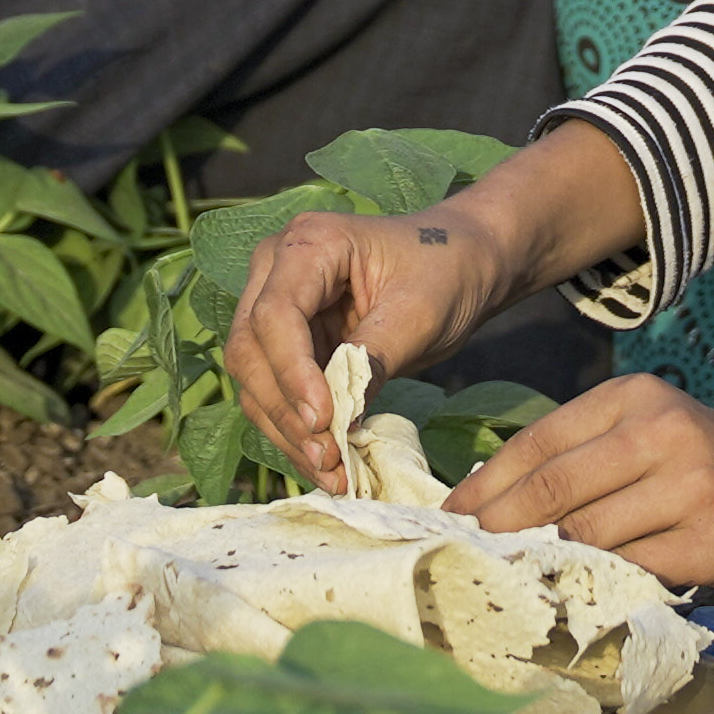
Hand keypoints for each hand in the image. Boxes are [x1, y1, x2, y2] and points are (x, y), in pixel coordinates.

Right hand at [227, 204, 532, 484]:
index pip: (275, 314)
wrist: (461, 261)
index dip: (291, 372)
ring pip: (254, 379)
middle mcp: (276, 268)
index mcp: (309, 242)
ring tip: (332, 471)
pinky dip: (296, 430)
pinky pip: (275, 391)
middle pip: (251, 349)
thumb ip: (374, 359)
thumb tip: (337, 421)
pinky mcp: (287, 341)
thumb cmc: (446, 272)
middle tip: (328, 457)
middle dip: (285, 410)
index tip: (323, 420)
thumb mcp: (420, 313)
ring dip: (286, 430)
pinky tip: (328, 462)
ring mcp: (276, 304)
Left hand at [445, 373, 713, 594]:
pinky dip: (595, 588)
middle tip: (460, 559)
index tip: (447, 521)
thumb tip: (490, 509)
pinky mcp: (712, 541)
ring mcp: (691, 487)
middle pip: (552, 490)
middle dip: (498, 531)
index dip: (484, 488)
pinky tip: (573, 599)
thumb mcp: (651, 434)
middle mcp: (661, 433)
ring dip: (542, 565)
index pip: (538, 445)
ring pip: (587, 535)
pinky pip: (632, 571)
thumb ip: (586, 461)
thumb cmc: (713, 465)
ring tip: (507, 584)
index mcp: (635, 399)